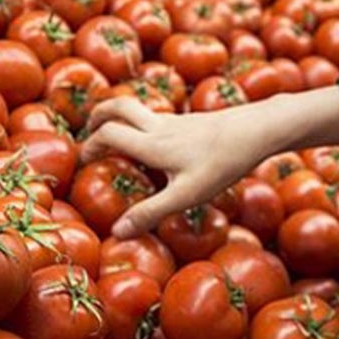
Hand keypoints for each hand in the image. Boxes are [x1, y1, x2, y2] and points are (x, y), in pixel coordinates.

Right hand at [80, 87, 338, 237]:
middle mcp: (159, 126)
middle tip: (89, 132)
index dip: (89, 146)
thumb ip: (151, 213)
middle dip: (98, 115)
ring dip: (122, 118)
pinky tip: (156, 147)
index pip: (107, 134)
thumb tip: (118, 233)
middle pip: (118, 105)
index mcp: (151, 143)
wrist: (257, 131)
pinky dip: (145, 125)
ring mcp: (177, 121)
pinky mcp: (192, 121)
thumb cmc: (222, 163)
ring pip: (139, 109)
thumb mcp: (186, 195)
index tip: (82, 162)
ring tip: (117, 139)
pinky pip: (159, 118)